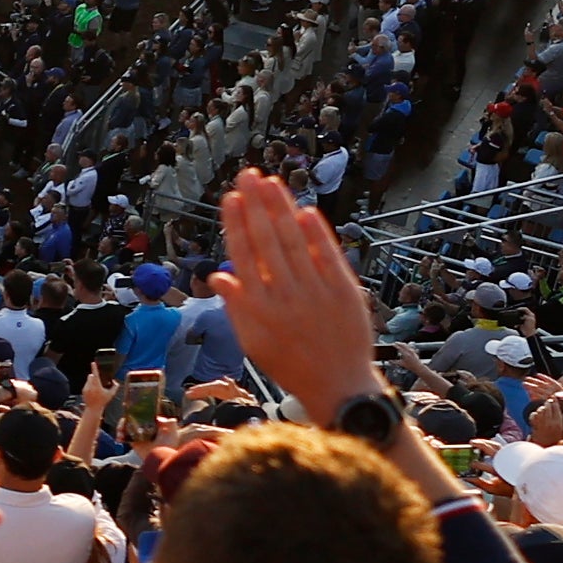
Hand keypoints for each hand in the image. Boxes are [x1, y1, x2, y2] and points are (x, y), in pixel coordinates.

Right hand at [212, 165, 376, 411]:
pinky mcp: (344, 292)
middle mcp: (285, 296)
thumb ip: (236, 307)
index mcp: (259, 309)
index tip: (231, 198)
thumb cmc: (291, 364)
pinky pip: (328, 256)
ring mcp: (316, 292)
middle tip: (248, 175)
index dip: (236, 224)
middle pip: (267, 241)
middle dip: (256, 204)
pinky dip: (317, 233)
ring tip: (271, 183)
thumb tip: (218, 276)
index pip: (243, 256)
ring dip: (282, 209)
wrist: (338, 386)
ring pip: (295, 242)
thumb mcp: (253, 343)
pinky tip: (305, 210)